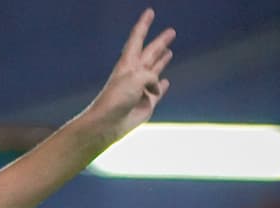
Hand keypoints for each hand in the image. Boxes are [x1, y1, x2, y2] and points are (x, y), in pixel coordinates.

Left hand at [78, 9, 174, 143]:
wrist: (108, 123)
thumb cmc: (116, 98)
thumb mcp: (136, 78)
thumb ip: (150, 76)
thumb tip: (158, 86)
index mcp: (128, 63)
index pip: (137, 39)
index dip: (143, 25)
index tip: (149, 12)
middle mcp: (135, 73)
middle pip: (151, 52)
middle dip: (160, 42)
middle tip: (171, 31)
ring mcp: (142, 88)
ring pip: (155, 70)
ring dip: (162, 60)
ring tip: (169, 51)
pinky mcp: (147, 103)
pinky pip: (158, 91)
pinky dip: (163, 87)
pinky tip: (166, 82)